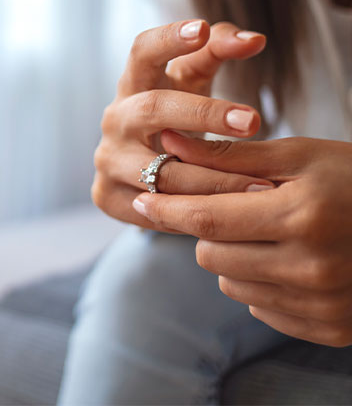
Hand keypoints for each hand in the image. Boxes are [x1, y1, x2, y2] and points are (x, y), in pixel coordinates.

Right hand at [93, 19, 270, 230]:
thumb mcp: (193, 83)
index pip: (142, 51)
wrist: (141, 171)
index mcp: (133, 84)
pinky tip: (229, 217)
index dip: (168, 38)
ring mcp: (106, 159)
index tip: (202, 28)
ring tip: (261, 183)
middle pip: (152, 108)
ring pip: (160, 171)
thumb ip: (220, 52)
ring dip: (213, 178)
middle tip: (252, 120)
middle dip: (204, 114)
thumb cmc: (175, 118)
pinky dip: (193, 214)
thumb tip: (255, 39)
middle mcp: (114, 119)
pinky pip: (155, 209)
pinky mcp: (106, 196)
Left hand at [132, 130, 351, 346]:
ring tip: (268, 233)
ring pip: (230, 284)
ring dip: (233, 257)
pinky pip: (259, 307)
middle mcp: (312, 267)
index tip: (142, 199)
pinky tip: (289, 261)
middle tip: (236, 210)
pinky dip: (261, 284)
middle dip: (209, 230)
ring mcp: (322, 303)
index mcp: (303, 216)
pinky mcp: (329, 328)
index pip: (207, 219)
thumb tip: (166, 143)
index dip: (167, 209)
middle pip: (211, 255)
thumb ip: (229, 156)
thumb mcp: (300, 156)